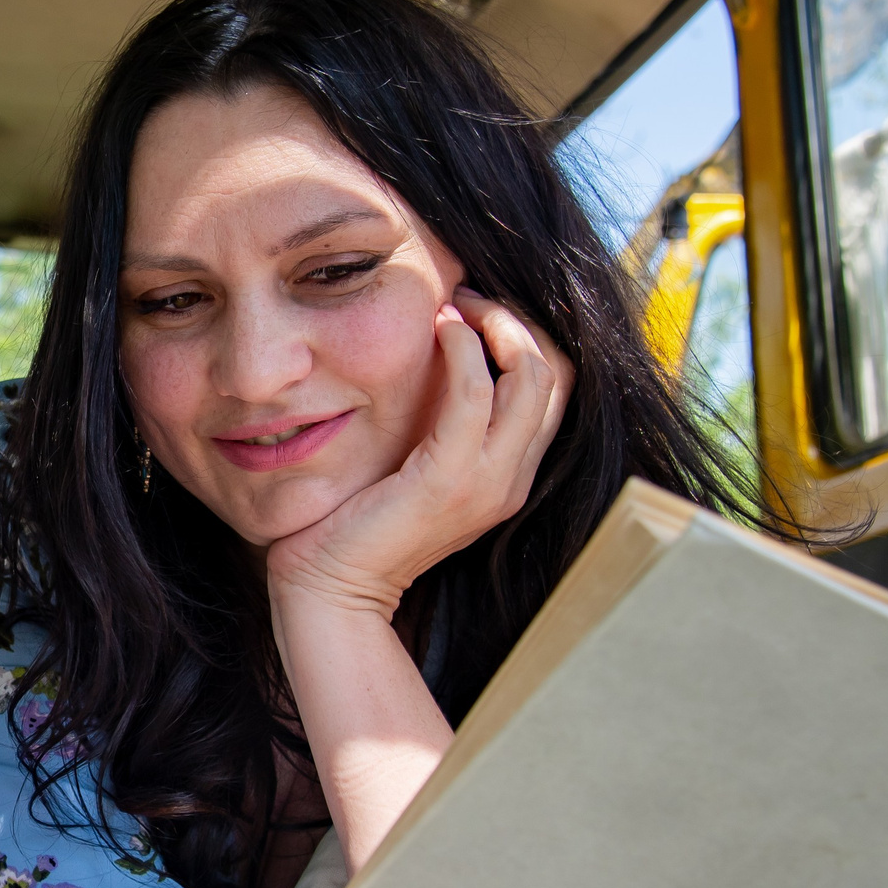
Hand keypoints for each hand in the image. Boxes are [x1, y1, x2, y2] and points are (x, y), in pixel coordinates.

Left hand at [265, 289, 571, 616]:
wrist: (331, 589)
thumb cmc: (356, 522)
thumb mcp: (413, 463)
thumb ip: (437, 422)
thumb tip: (437, 357)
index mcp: (509, 474)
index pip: (554, 386)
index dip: (525, 336)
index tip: (475, 311)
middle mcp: (512, 478)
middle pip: (556, 374)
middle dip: (516, 320)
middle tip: (465, 298)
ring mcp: (487, 482)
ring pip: (532, 376)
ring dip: (496, 324)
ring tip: (454, 306)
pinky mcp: (448, 481)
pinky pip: (474, 394)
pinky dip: (462, 349)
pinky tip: (437, 329)